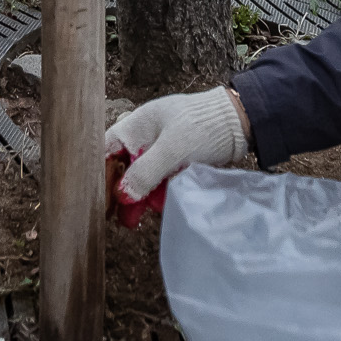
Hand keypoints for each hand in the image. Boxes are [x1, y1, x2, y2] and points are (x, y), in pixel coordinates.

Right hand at [105, 87, 247, 207]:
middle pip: (123, 166)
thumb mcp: (172, 149)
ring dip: (140, 195)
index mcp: (136, 125)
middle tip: (120, 217)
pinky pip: (159, 178)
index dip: (101, 172)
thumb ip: (145, 171)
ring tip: (136, 219)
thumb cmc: (203, 126)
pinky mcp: (176, 160)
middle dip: (122, 191)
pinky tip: (157, 205)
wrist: (240, 122)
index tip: (100, 197)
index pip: (106, 148)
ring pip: (142, 175)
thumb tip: (122, 195)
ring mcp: (161, 148)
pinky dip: (157, 192)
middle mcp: (145, 136)